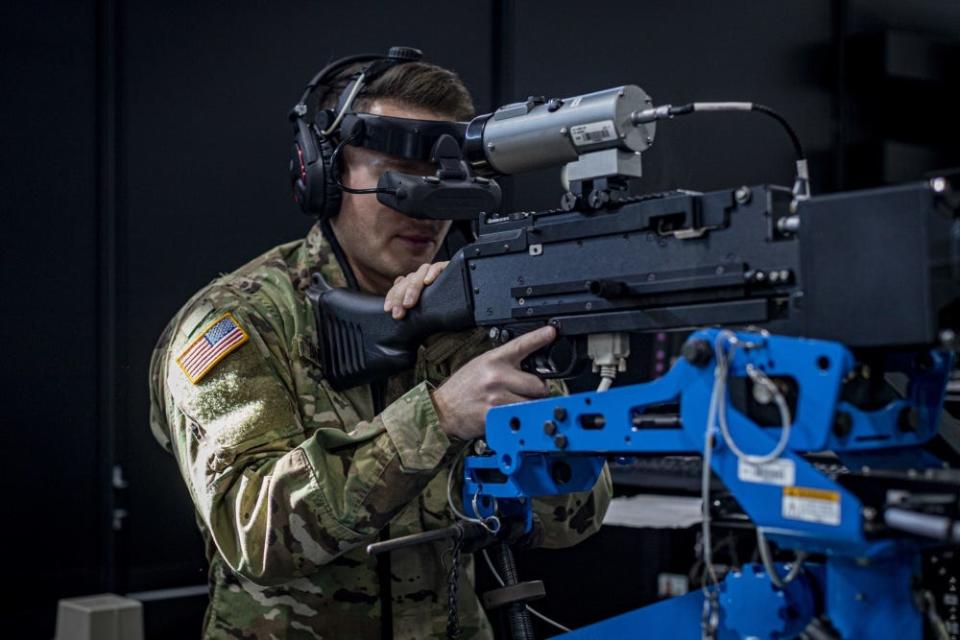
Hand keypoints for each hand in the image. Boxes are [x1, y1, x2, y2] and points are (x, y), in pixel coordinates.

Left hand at [383, 261, 448, 319]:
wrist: (469, 307)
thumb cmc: (447, 317)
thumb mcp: (426, 318)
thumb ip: (414, 314)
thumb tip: (397, 315)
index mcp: (416, 287)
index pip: (399, 286)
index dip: (392, 296)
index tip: (389, 309)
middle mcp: (424, 278)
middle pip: (407, 281)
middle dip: (399, 297)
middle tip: (399, 313)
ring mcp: (436, 273)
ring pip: (419, 273)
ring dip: (412, 289)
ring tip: (410, 303)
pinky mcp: (449, 269)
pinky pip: (438, 266)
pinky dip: (432, 273)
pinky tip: (428, 281)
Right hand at [431, 325, 556, 440]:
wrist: (442, 409)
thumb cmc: (462, 388)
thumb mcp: (482, 365)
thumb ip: (505, 364)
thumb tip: (531, 368)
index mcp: (494, 359)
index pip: (521, 345)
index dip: (539, 337)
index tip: (551, 332)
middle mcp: (496, 376)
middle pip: (538, 384)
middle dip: (537, 391)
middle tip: (528, 392)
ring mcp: (496, 397)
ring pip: (532, 404)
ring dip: (529, 407)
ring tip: (514, 405)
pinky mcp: (495, 416)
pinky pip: (519, 418)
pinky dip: (517, 419)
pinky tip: (506, 415)